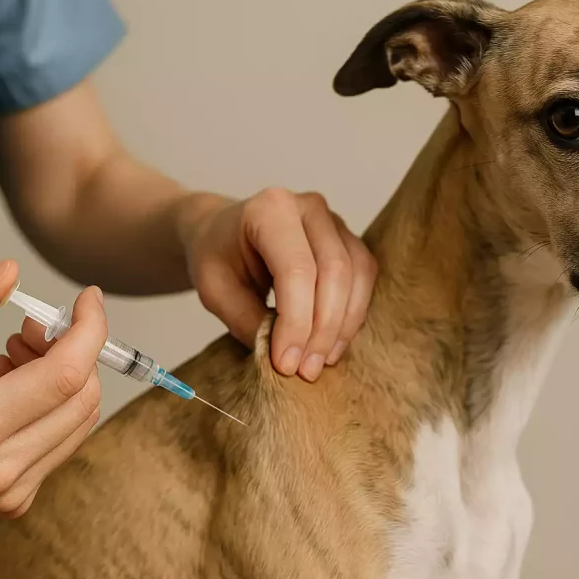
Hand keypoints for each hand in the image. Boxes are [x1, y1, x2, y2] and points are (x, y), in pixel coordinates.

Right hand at [0, 260, 107, 519]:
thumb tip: (10, 272)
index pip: (67, 374)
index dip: (89, 328)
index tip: (88, 298)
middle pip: (81, 397)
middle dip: (73, 349)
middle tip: (32, 326)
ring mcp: (5, 494)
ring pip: (78, 422)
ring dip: (64, 378)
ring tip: (15, 351)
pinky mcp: (7, 501)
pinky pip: (59, 444)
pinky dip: (52, 406)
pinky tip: (10, 383)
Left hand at [181, 189, 377, 381]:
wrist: (223, 233)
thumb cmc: (217, 256)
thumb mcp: (214, 290)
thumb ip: (247, 320)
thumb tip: (287, 355)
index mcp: (270, 209)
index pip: (297, 270)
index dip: (297, 322)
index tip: (285, 363)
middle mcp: (310, 207)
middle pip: (334, 272)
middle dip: (323, 329)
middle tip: (305, 371)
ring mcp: (335, 221)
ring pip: (357, 276)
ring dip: (342, 326)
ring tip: (319, 362)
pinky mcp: (349, 239)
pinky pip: (364, 278)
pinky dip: (352, 315)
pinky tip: (332, 343)